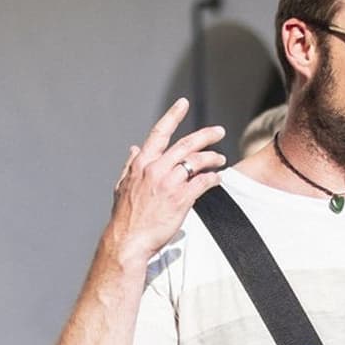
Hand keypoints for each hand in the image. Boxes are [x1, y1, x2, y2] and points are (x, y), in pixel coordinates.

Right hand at [106, 100, 229, 267]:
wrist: (127, 241)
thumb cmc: (125, 216)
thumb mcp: (123, 186)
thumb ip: (131, 165)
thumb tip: (134, 148)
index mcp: (142, 164)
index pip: (159, 133)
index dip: (172, 116)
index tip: (183, 103)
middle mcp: (155, 169)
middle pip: (186, 144)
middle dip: (206, 135)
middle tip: (219, 131)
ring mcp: (168, 184)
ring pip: (196, 162)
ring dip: (212, 157)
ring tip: (221, 158)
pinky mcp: (180, 199)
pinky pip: (202, 182)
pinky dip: (213, 178)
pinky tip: (218, 178)